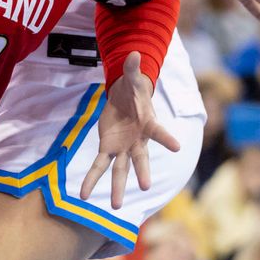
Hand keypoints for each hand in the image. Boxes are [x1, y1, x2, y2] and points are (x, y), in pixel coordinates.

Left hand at [80, 53, 180, 209]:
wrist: (125, 98)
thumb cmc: (133, 90)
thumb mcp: (132, 78)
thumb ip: (133, 68)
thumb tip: (134, 53)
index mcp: (148, 123)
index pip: (159, 131)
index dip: (167, 138)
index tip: (177, 147)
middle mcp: (138, 140)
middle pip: (140, 158)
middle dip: (142, 171)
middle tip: (145, 186)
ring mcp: (123, 147)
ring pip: (120, 170)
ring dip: (117, 187)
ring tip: (115, 207)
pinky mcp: (108, 148)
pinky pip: (98, 165)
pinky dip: (90, 179)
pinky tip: (82, 194)